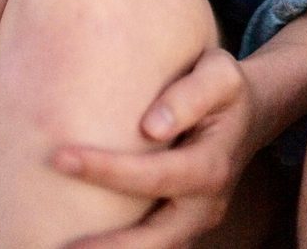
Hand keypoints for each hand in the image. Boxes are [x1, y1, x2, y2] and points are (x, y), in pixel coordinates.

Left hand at [51, 48, 256, 247]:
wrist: (250, 115)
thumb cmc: (225, 89)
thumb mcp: (220, 75)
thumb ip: (190, 95)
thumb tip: (150, 128)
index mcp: (212, 167)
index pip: (154, 176)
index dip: (107, 170)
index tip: (61, 157)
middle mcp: (205, 207)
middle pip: (153, 240)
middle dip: (106, 246)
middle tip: (56, 244)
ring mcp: (194, 224)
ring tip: (61, 248)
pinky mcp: (181, 228)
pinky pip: (151, 247)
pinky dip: (121, 248)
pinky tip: (85, 243)